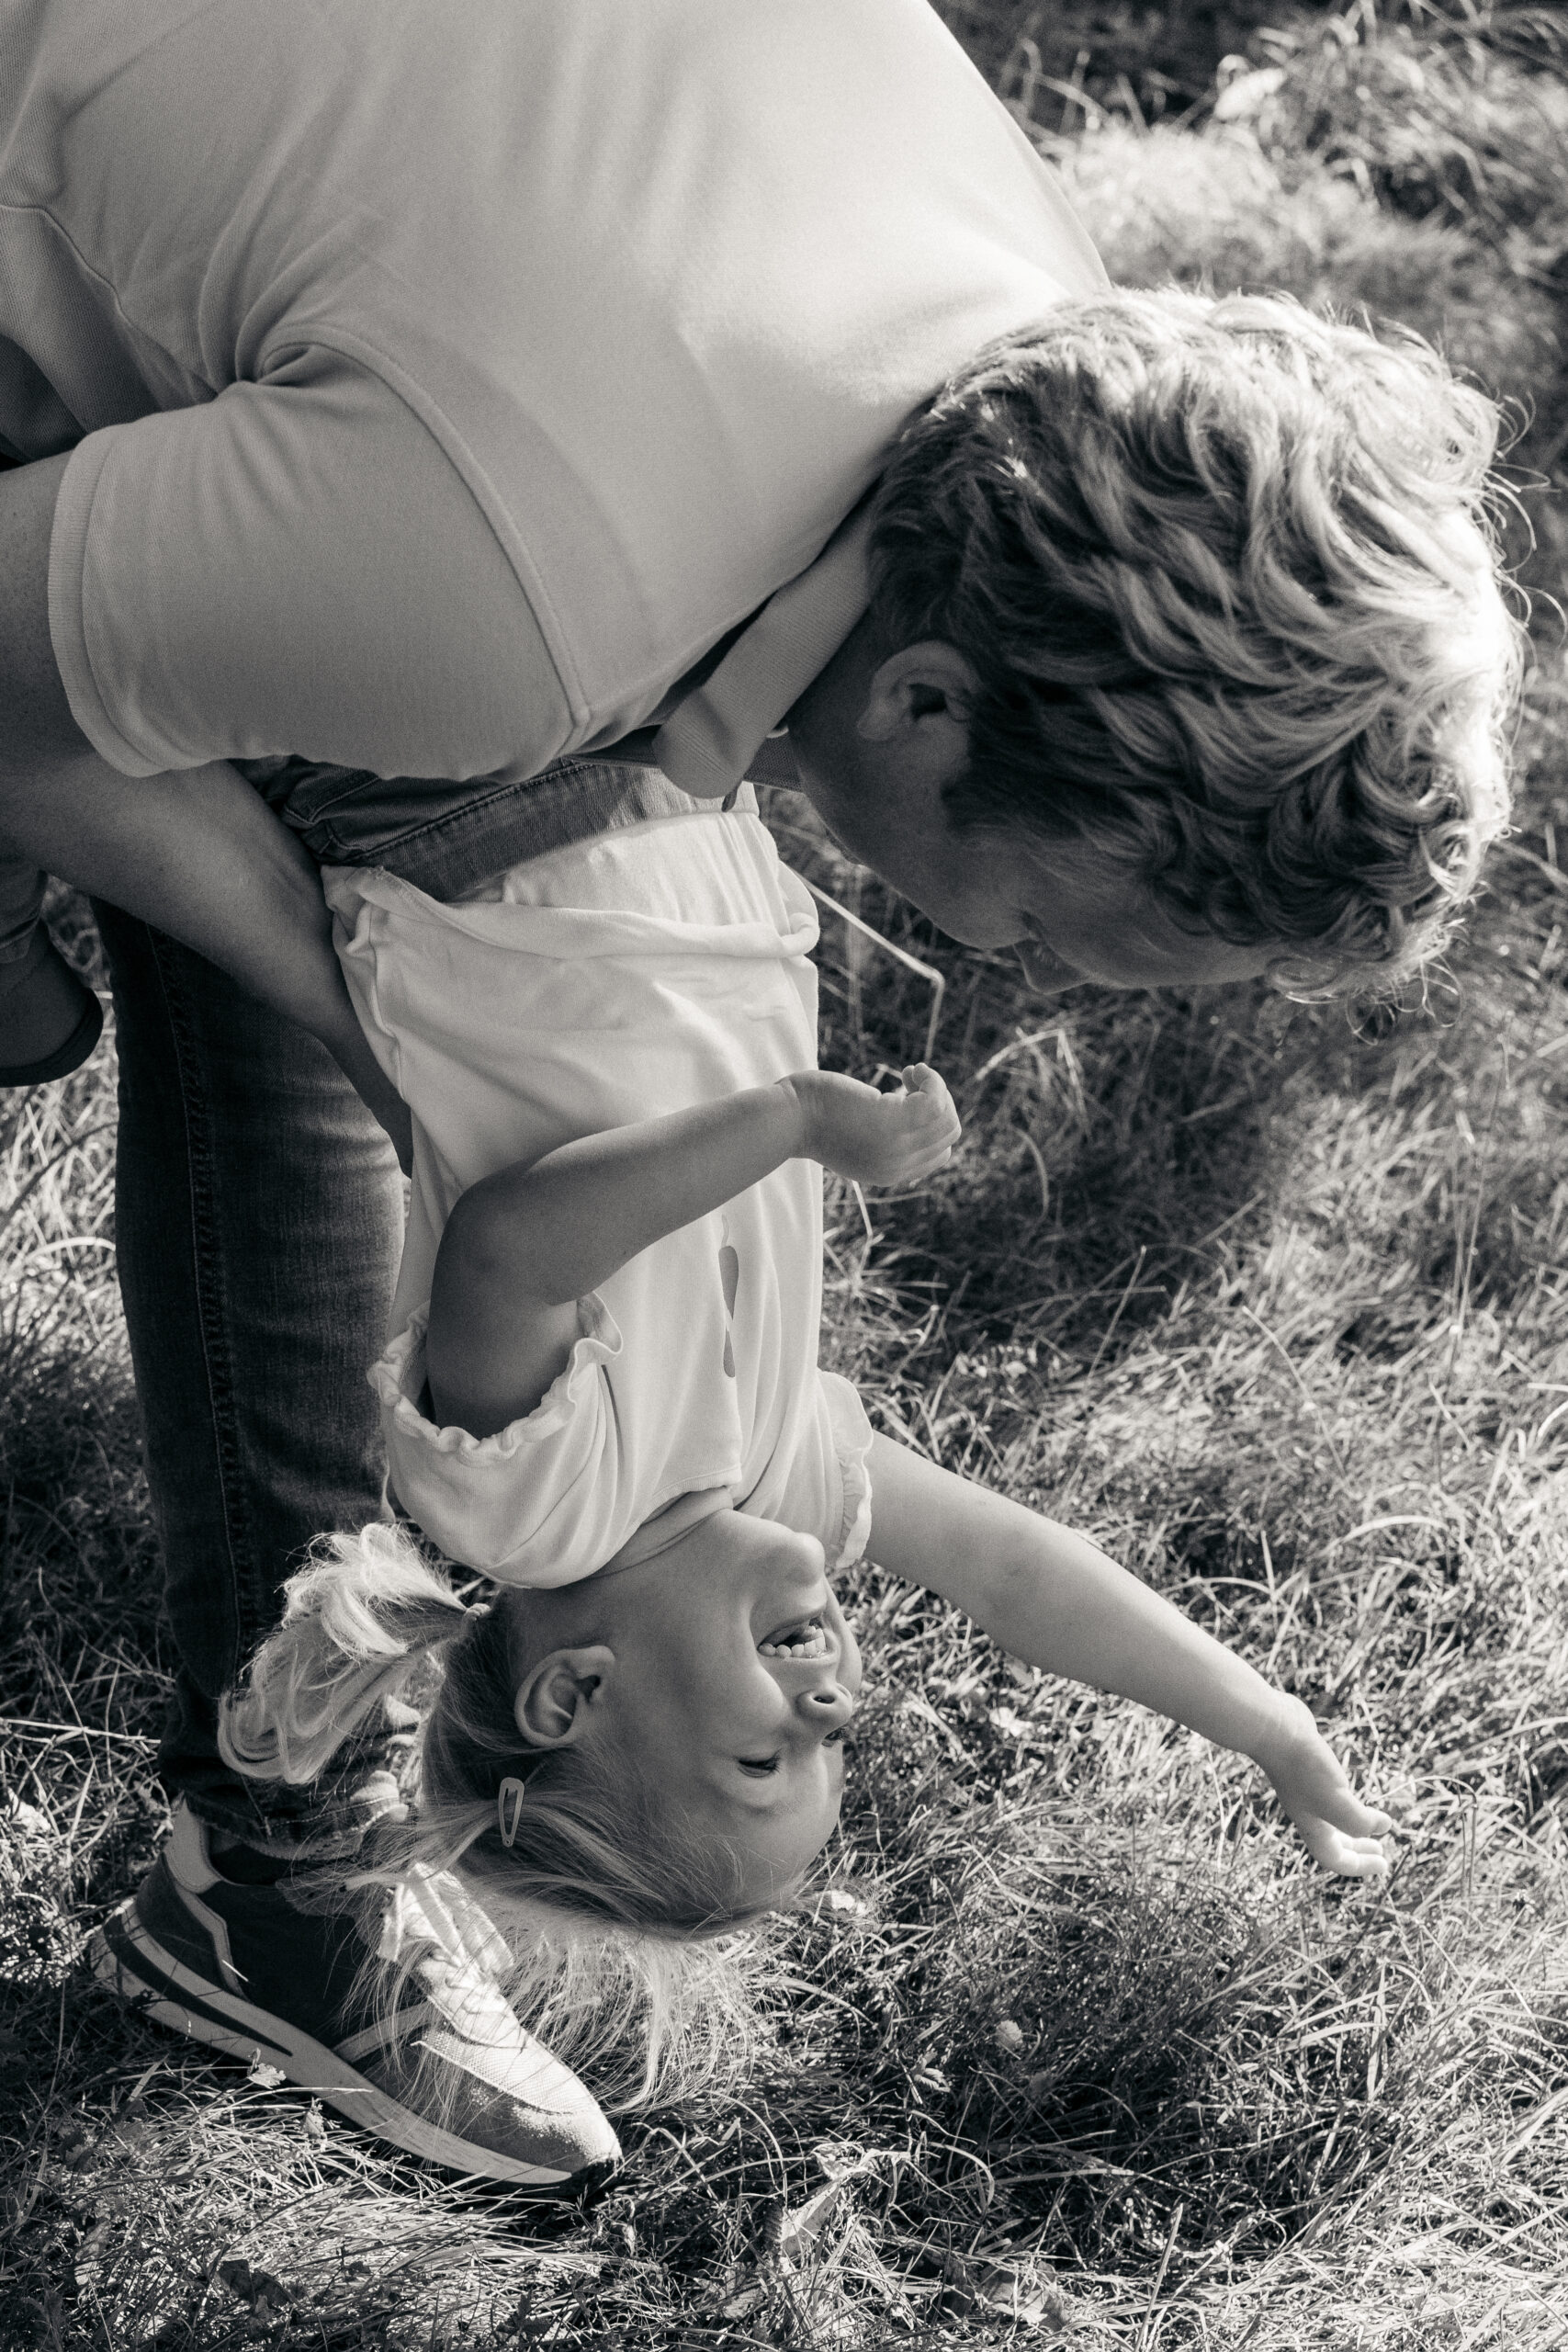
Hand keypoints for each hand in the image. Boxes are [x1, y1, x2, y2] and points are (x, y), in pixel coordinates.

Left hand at [786, 1063, 959, 1186]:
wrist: (785, 1120)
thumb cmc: (810, 1118)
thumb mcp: (852, 1135)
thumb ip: (882, 1135)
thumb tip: (910, 1107)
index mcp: (889, 1174)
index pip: (940, 1153)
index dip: (934, 1121)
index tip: (908, 1097)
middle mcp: (897, 1167)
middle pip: (948, 1133)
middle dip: (939, 1100)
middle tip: (909, 1080)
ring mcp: (895, 1148)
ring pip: (946, 1118)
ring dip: (936, 1088)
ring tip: (911, 1073)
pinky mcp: (890, 1122)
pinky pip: (934, 1102)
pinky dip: (932, 1081)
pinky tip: (913, 1070)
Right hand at [1256, 1700, 1391, 1878]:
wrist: (1277, 1730)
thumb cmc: (1304, 1768)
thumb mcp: (1338, 1802)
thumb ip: (1360, 1822)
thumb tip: (1383, 1828)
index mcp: (1312, 1826)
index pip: (1335, 1859)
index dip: (1360, 1866)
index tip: (1384, 1864)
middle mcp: (1308, 1812)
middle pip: (1333, 1842)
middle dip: (1357, 1849)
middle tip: (1380, 1849)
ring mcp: (1307, 1790)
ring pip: (1333, 1818)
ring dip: (1353, 1826)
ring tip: (1372, 1822)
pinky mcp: (1311, 1769)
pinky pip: (1332, 1793)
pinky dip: (1347, 1800)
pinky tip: (1352, 1789)